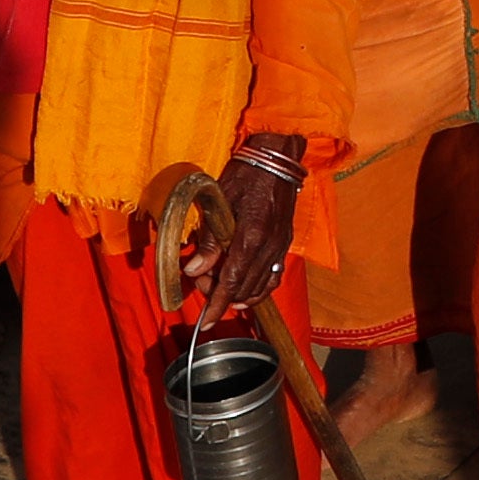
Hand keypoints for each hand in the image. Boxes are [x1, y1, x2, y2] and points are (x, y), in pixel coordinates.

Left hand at [188, 138, 303, 306]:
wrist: (278, 158)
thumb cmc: (245, 174)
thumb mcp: (220, 202)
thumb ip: (209, 240)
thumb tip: (193, 269)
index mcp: (251, 235)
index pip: (232, 281)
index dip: (217, 304)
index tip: (206, 321)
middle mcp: (269, 246)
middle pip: (244, 288)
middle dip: (220, 295)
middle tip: (201, 279)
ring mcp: (280, 246)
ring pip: (259, 287)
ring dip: (237, 293)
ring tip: (218, 282)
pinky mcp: (285, 243)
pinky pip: (273, 277)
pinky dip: (258, 289)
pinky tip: (244, 289)